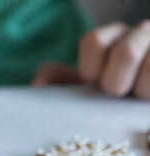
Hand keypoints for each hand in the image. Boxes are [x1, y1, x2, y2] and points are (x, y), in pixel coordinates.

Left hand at [33, 20, 149, 98]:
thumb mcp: (87, 88)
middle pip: (126, 53)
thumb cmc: (113, 95)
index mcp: (110, 37)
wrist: (141, 100)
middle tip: (118, 94)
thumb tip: (37, 84)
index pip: (93, 42)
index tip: (94, 85)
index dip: (91, 70)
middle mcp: (138, 33)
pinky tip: (148, 99)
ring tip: (138, 96)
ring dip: (141, 89)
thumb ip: (62, 81)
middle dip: (118, 84)